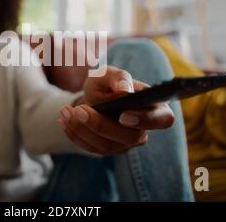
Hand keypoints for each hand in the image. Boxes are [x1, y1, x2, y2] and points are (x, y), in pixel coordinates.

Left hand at [58, 66, 174, 154]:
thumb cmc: (106, 84)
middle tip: (79, 110)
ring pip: (107, 146)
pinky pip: (91, 149)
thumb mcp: (108, 74)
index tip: (123, 115)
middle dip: (101, 125)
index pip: (162, 119)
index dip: (145, 120)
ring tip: (65, 111)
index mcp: (154, 108)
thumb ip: (118, 77)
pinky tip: (63, 119)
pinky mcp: (107, 150)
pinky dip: (75, 134)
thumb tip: (124, 89)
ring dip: (82, 129)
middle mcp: (142, 130)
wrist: (92, 97)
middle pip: (130, 137)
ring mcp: (125, 144)